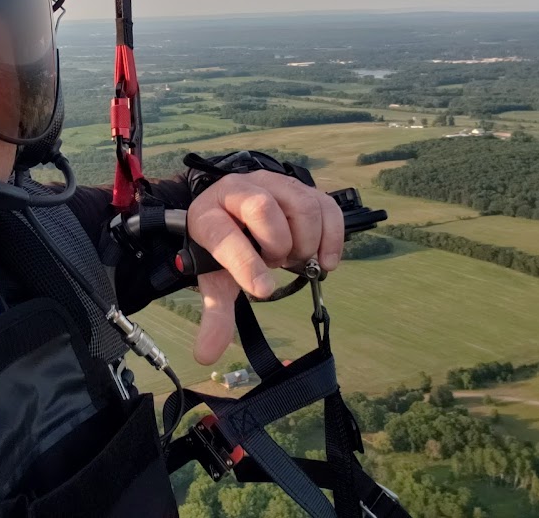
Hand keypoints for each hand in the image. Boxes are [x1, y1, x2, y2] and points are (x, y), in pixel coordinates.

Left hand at [185, 171, 344, 364]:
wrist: (233, 213)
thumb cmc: (224, 248)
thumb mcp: (216, 277)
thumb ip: (216, 313)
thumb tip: (206, 355)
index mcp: (209, 215)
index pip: (224, 234)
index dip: (244, 262)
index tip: (263, 290)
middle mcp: (239, 190)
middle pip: (263, 209)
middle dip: (276, 244)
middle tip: (275, 262)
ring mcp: (273, 183)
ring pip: (300, 205)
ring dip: (304, 241)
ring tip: (293, 258)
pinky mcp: (301, 187)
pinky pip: (326, 206)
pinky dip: (332, 237)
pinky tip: (324, 261)